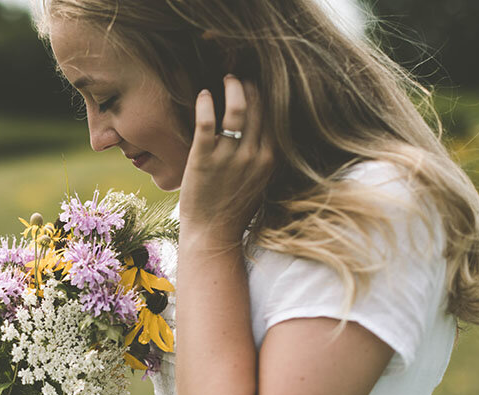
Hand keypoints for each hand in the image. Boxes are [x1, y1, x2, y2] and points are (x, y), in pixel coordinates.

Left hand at [179, 75, 273, 243]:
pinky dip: (206, 103)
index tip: (260, 83)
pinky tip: (203, 95)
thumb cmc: (233, 208)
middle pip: (258, 108)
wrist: (213, 234)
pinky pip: (207, 122)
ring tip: (226, 79)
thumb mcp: (260, 181)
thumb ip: (264, 157)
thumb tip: (266, 132)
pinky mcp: (203, 159)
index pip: (274, 117)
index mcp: (270, 159)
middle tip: (241, 76)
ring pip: (236, 109)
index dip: (267, 96)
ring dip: (232, 88)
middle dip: (251, 86)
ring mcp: (229, 157)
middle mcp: (253, 155)